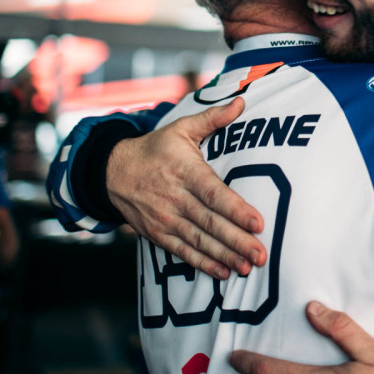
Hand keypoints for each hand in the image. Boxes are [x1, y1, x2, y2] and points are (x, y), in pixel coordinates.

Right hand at [106, 98, 266, 279]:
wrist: (112, 172)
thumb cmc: (155, 149)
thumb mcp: (181, 128)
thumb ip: (213, 118)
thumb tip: (240, 101)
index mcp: (185, 172)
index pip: (214, 194)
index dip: (236, 209)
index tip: (258, 222)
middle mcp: (176, 198)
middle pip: (210, 223)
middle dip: (237, 241)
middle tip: (261, 255)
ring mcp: (166, 219)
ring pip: (199, 241)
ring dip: (225, 256)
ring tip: (248, 268)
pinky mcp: (158, 234)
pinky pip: (183, 252)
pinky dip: (203, 264)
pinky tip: (223, 272)